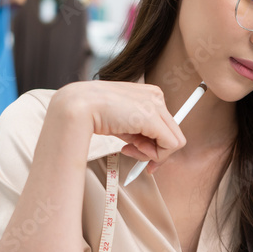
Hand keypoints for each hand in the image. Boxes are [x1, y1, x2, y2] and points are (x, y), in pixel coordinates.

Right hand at [52, 81, 186, 173]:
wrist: (79, 105)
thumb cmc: (95, 113)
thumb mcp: (123, 123)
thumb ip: (140, 134)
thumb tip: (153, 152)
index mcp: (149, 94)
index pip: (165, 125)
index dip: (158, 145)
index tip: (145, 157)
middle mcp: (156, 96)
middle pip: (171, 133)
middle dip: (156, 151)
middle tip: (137, 157)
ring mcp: (156, 105)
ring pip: (174, 141)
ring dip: (151, 154)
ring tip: (128, 149)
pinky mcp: (153, 117)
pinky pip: (170, 145)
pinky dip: (154, 155)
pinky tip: (129, 148)